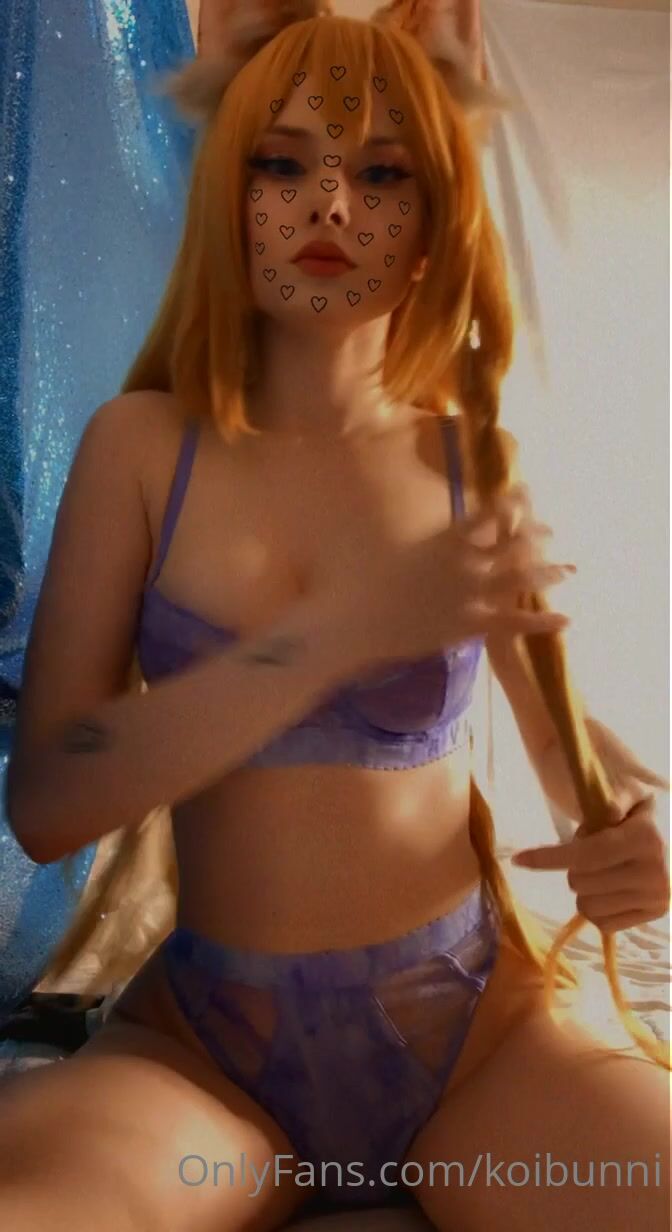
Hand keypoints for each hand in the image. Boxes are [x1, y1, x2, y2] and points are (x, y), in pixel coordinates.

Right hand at [329, 483, 575, 674]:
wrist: (358, 621)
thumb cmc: (366, 583)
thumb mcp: (395, 549)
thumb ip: (422, 538)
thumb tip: (433, 523)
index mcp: (445, 540)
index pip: (490, 514)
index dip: (513, 503)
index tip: (527, 495)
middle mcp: (464, 563)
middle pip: (513, 544)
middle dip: (536, 537)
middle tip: (551, 533)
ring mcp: (469, 595)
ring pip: (521, 579)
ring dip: (548, 573)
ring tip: (568, 570)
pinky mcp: (469, 626)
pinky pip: (513, 623)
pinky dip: (541, 622)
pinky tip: (565, 619)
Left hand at [512, 795, 670, 933]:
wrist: (669, 836)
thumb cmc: (639, 811)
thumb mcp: (631, 791)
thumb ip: (616, 797)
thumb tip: (609, 813)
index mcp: (647, 839)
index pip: (586, 855)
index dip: (549, 857)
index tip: (518, 859)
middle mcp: (656, 873)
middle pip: (580, 882)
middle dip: (574, 866)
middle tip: (591, 849)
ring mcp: (657, 899)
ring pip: (588, 907)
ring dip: (584, 888)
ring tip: (603, 868)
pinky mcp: (654, 915)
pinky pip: (603, 924)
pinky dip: (596, 907)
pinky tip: (609, 888)